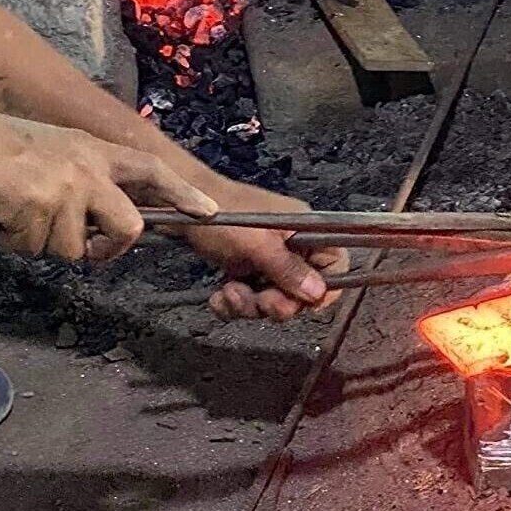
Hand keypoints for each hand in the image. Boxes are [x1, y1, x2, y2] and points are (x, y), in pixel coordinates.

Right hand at [0, 101, 217, 259]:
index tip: (210, 211)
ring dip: (45, 241)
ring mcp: (67, 190)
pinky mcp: (40, 210)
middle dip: (111, 249)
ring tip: (20, 211)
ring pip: (75, 248)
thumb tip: (106, 224)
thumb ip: (88, 183)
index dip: (182, 193)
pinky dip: (17, 240)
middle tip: (92, 252)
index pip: (152, 170)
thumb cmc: (1, 151)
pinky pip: (38, 249)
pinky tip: (3, 214)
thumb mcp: (58, 155)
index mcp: (95, 153)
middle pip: (130, 228)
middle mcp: (89, 170)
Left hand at [177, 178, 349, 320]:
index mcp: (305, 230)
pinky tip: (218, 296)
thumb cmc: (220, 214)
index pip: (336, 264)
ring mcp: (268, 258)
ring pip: (275, 298)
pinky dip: (235, 303)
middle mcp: (292, 244)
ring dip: (251, 305)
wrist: (174, 205)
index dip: (325, 288)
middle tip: (260, 302)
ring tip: (229, 293)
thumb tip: (318, 293)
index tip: (303, 303)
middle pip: (303, 290)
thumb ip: (289, 269)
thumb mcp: (257, 244)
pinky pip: (251, 297)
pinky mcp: (246, 268)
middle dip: (278, 302)